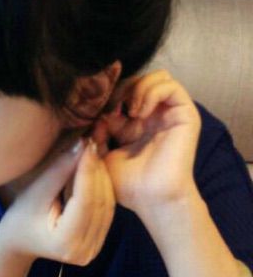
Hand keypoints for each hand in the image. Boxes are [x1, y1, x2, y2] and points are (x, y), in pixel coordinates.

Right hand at [0, 139, 115, 265]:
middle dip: (98, 170)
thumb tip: (82, 145)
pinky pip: (106, 210)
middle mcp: (84, 251)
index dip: (88, 170)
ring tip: (95, 152)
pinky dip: (103, 187)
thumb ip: (59, 171)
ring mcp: (93, 250)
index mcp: (65, 243)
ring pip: (107, 205)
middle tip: (94, 142)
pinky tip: (96, 169)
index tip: (88, 144)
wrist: (18, 241)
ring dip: (103, 177)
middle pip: (100, 204)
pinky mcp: (98, 242)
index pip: (85, 201)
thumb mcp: (35, 192)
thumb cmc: (19, 216)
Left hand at [92, 69, 200, 215]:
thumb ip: (95, 130)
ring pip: (157, 76)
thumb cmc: (126, 183)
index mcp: (135, 122)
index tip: (95, 111)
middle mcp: (154, 114)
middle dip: (121, 88)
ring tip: (128, 110)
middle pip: (138, 78)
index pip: (122, 89)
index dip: (107, 95)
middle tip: (111, 109)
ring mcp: (170, 113)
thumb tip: (90, 113)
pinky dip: (151, 92)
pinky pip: (171, 86)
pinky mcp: (185, 115)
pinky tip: (138, 112)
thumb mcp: (100, 153)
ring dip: (137, 87)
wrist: (150, 199)